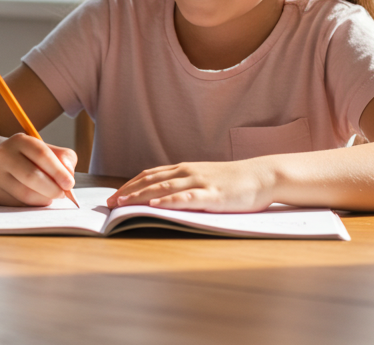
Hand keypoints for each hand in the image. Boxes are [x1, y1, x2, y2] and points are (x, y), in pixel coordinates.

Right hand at [0, 133, 76, 206]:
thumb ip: (63, 158)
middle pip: (32, 176)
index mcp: (19, 141)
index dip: (58, 171)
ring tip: (51, 196)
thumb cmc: (28, 157)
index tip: (69, 183)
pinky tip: (37, 199)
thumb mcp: (45, 148)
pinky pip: (19, 205)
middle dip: (53, 188)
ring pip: (25, 194)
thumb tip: (69, 176)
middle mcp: (3, 156)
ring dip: (44, 199)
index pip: (41, 154)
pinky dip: (33, 205)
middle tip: (63, 194)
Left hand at [107, 160, 275, 212]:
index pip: (150, 174)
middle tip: (109, 204)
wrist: (263, 175)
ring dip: (140, 196)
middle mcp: (188, 172)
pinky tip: (155, 205)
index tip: (114, 195)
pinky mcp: (213, 196)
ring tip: (123, 204)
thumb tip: (163, 195)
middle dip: (128, 192)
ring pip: (163, 188)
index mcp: (185, 169)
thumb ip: (186, 184)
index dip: (130, 185)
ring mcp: (200, 183)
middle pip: (151, 180)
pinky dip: (168, 200)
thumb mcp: (205, 178)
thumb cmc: (234, 180)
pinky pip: (186, 197)